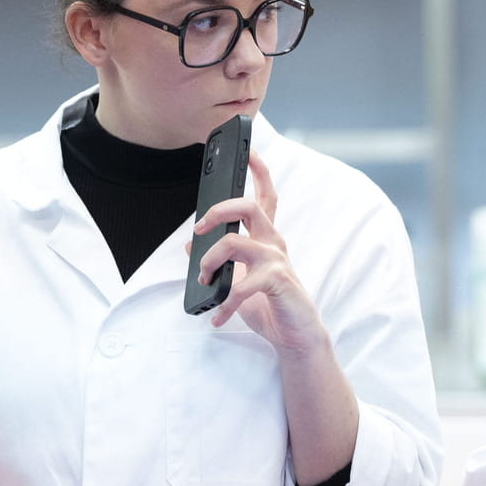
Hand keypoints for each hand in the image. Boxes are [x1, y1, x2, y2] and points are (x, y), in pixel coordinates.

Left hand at [189, 151, 326, 351]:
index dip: (259, 170)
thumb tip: (190, 247)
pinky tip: (218, 317)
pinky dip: (224, 304)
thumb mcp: (236, 279)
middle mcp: (274, 243)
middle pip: (249, 206)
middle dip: (217, 211)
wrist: (295, 336)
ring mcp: (277, 261)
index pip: (266, 196)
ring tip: (204, 281)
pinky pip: (240, 285)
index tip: (249, 150)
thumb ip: (218, 261)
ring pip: (234, 243)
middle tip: (199, 229)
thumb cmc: (269, 304)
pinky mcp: (277, 282)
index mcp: (266, 238)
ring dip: (209, 261)